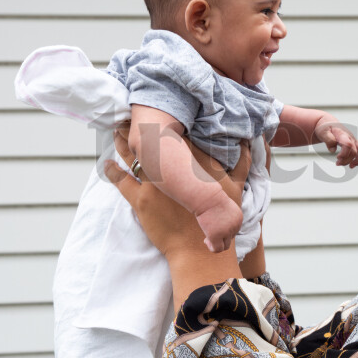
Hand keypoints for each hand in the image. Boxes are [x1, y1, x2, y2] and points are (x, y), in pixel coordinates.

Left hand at [105, 123, 251, 257]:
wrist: (200, 249)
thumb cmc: (221, 219)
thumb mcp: (237, 187)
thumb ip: (242, 163)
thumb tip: (250, 143)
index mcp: (195, 160)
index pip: (178, 131)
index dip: (167, 118)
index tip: (160, 108)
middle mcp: (173, 167)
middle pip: (151, 137)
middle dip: (140, 123)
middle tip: (131, 112)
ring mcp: (154, 183)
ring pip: (133, 154)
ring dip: (123, 141)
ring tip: (117, 129)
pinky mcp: (140, 200)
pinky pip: (121, 180)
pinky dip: (112, 170)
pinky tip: (106, 163)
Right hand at [193, 188, 243, 252]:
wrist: (206, 197)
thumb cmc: (212, 198)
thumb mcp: (224, 206)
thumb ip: (227, 217)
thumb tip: (221, 226)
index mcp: (239, 218)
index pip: (234, 230)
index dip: (224, 230)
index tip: (215, 226)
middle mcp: (235, 226)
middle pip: (230, 238)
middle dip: (221, 237)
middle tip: (209, 232)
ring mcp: (227, 232)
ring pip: (225, 246)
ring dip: (217, 243)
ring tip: (207, 238)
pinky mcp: (217, 236)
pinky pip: (218, 249)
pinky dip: (212, 248)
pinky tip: (206, 241)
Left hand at [315, 117, 357, 167]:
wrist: (328, 123)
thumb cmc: (325, 128)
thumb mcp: (322, 132)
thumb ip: (328, 140)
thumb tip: (333, 150)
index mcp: (343, 134)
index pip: (348, 145)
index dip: (344, 154)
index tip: (337, 158)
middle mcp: (350, 138)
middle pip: (355, 151)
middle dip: (347, 160)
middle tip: (337, 163)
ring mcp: (354, 141)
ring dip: (356, 161)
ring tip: (349, 166)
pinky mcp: (354, 144)